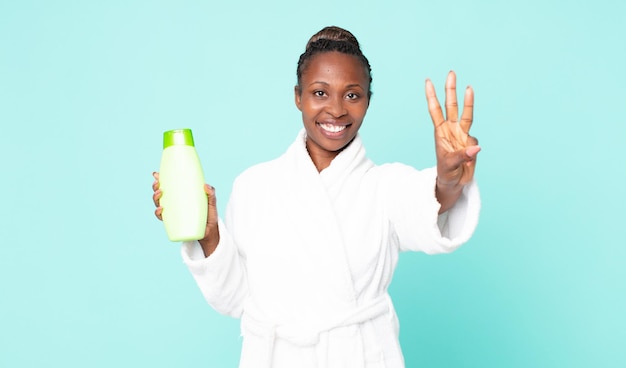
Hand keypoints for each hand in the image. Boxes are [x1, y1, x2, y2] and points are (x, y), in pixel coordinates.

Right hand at [152, 172, 219, 255]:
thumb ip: (211, 193)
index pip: (168, 185)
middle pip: (160, 193)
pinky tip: (161, 209)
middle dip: (155, 187)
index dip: (160, 179)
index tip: (156, 174)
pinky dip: (158, 213)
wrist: (210, 231)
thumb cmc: (210, 215)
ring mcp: (173, 212)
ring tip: (160, 194)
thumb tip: (206, 186)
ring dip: (155, 198)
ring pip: (158, 203)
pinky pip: (162, 217)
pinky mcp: (174, 222)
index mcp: (181, 195)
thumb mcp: (211, 202)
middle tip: (159, 185)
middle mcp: (175, 203)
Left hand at [425, 71, 479, 187]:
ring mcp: (462, 135)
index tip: (428, 82)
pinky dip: (473, 150)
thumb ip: (462, 156)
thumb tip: (476, 148)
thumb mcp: (449, 165)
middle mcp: (451, 130)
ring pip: (466, 114)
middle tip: (451, 73)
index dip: (432, 97)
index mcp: (440, 132)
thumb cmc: (446, 173)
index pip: (435, 110)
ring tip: (469, 87)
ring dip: (468, 101)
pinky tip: (468, 161)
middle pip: (451, 106)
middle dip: (451, 90)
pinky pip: (475, 142)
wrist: (453, 183)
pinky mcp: (471, 143)